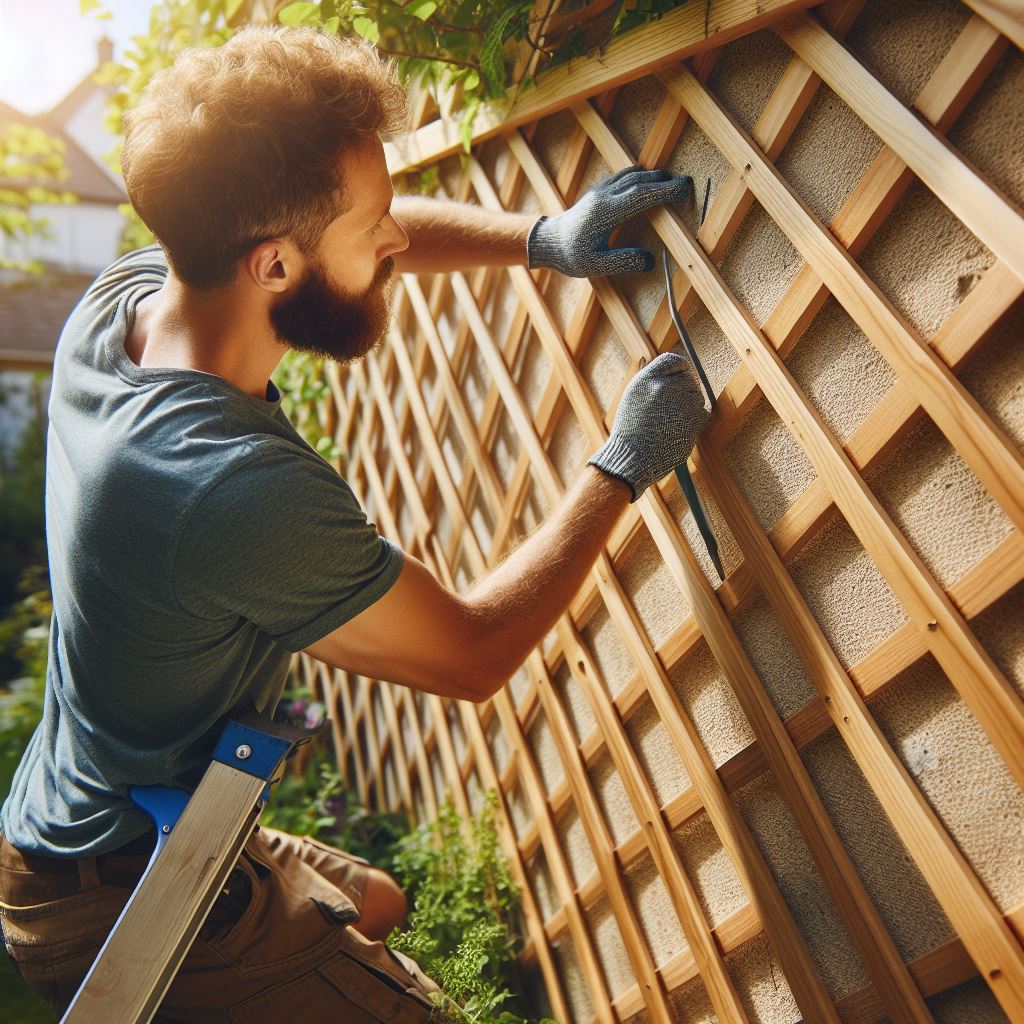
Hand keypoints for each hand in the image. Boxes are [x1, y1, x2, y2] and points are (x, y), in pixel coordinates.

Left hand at [527, 166, 691, 276]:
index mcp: (606, 212)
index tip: (683, 188)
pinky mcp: (598, 191)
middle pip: (639, 180)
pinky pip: (622, 177)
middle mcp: (604, 196)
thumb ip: (623, 262)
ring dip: (652, 176)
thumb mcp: (596, 265)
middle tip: (685, 183)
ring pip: (631, 175)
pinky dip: (639, 176)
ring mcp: (600, 191)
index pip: (641, 195)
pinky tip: (648, 179)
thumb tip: (650, 261)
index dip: (664, 191)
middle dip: (664, 180)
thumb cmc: (571, 256)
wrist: (548, 241)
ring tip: (671, 180)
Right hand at [588, 352, 709, 500]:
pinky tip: (677, 430)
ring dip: (688, 407)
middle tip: (668, 410)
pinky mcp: (694, 419)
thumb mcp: (634, 396)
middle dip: (683, 391)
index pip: (674, 360)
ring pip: (696, 396)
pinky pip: (703, 412)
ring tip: (668, 423)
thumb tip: (677, 371)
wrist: (633, 457)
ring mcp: (681, 402)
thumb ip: (654, 380)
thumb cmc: (632, 430)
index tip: (677, 378)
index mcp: (647, 379)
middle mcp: (664, 386)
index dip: (678, 369)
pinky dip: (694, 421)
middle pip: (688, 378)